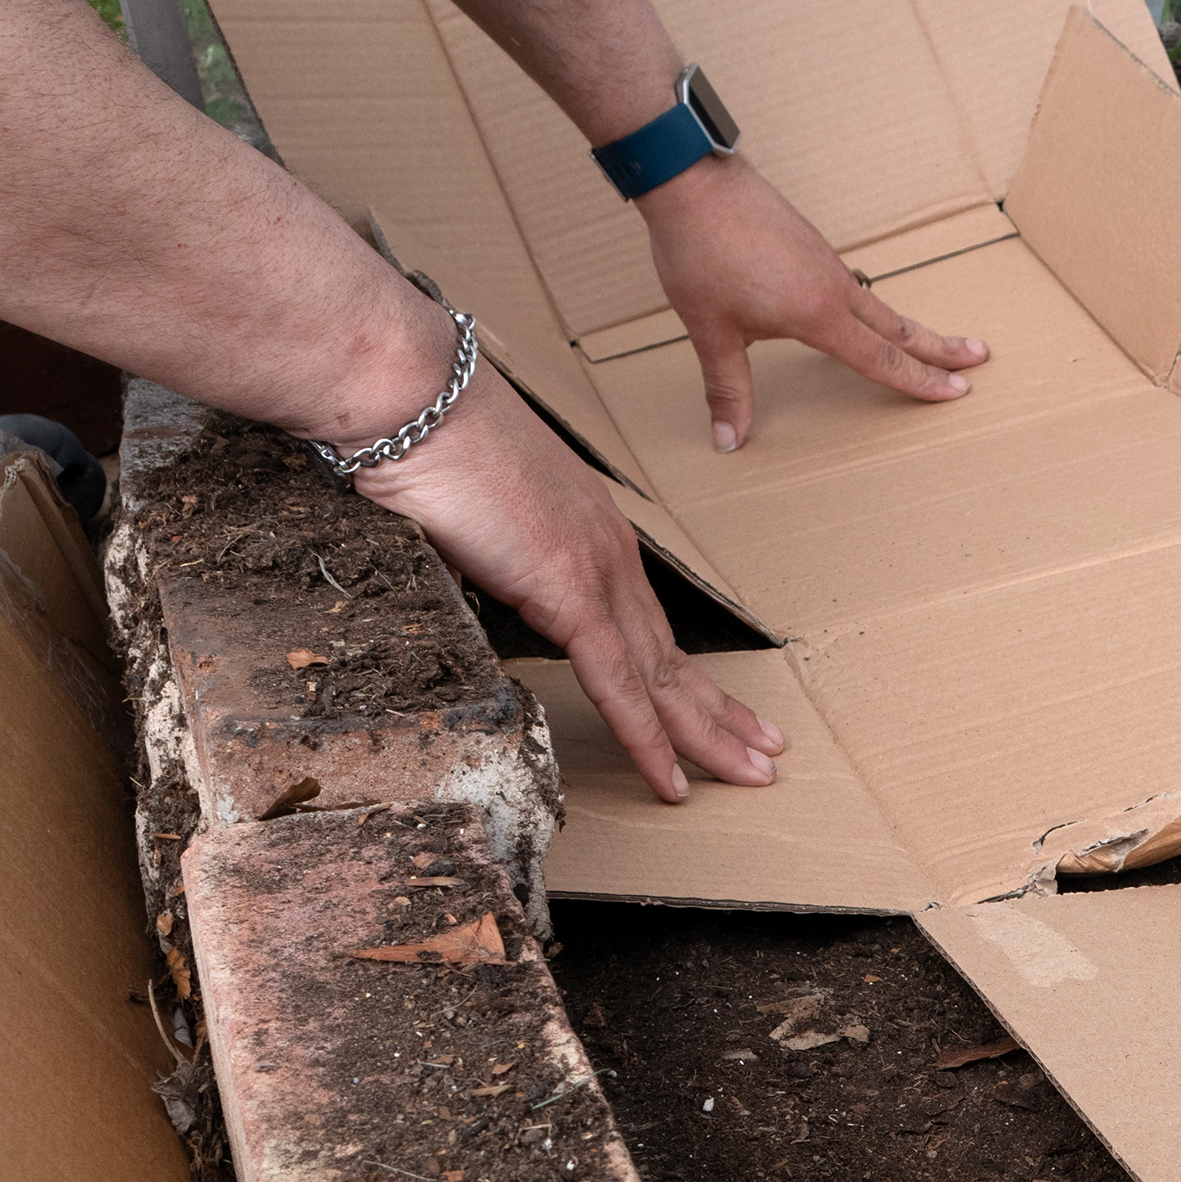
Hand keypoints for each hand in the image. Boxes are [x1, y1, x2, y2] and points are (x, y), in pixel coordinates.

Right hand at [348, 367, 780, 803]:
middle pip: (674, 655)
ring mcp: (596, 574)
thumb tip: (478, 585)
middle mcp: (610, 554)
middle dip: (723, 712)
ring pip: (664, 677)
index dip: (686, 676)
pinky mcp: (569, 593)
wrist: (413, 401)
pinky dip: (647, 738)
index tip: (720, 709)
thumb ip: (491, 561)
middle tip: (767, 754)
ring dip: (707, 735)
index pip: (650, 626)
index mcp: (593, 535)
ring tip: (750, 775)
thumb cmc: (425, 445)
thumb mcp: (472, 518)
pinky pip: (618, 685)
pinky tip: (670, 780)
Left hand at [638, 156, 989, 451]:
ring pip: (878, 303)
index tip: (957, 390)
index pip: (881, 358)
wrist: (692, 181)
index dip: (921, 381)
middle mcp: (833, 286)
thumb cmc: (701, 253)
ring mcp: (825, 261)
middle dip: (940, 347)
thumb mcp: (710, 330)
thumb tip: (728, 441)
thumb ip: (726, 387)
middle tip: (980, 356)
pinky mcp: (809, 243)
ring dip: (908, 325)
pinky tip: (860, 310)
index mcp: (818, 314)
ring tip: (929, 339)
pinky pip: (851, 284)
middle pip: (898, 326)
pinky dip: (871, 306)